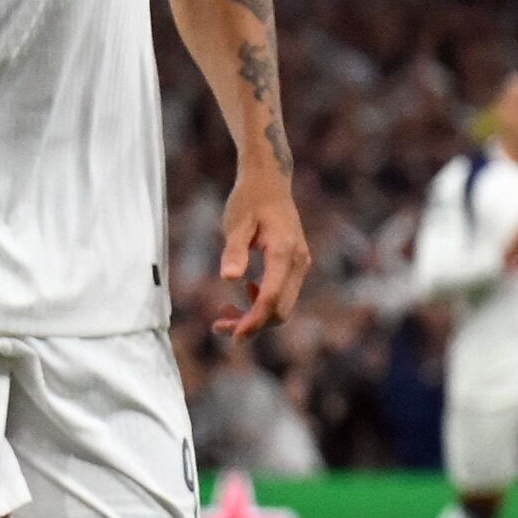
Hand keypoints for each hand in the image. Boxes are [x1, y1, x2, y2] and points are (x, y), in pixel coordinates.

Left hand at [214, 167, 312, 338]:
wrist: (269, 182)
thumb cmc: (249, 200)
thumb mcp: (235, 223)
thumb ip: (233, 251)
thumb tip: (230, 280)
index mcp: (284, 252)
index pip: (271, 298)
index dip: (253, 321)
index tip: (233, 336)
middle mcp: (298, 262)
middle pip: (280, 309)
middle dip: (252, 324)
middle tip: (218, 326)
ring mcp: (299, 264)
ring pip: (283, 304)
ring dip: (256, 316)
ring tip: (224, 314)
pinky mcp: (295, 264)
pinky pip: (283, 293)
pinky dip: (263, 302)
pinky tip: (244, 292)